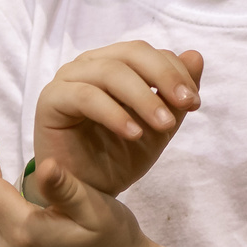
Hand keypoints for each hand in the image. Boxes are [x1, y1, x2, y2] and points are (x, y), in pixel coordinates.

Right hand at [33, 42, 203, 197]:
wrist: (87, 193)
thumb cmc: (117, 157)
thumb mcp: (158, 128)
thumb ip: (175, 95)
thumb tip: (196, 56)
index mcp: (114, 64)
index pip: (148, 53)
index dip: (175, 71)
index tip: (195, 102)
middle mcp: (90, 65)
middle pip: (131, 53)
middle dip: (164, 77)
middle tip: (186, 104)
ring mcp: (68, 79)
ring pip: (110, 72)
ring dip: (143, 98)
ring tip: (164, 125)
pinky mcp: (51, 99)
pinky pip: (85, 96)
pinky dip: (114, 113)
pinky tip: (134, 133)